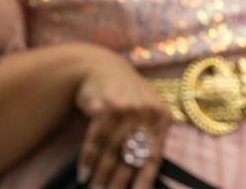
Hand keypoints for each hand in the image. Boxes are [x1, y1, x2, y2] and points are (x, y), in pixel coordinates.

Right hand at [73, 45, 170, 188]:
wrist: (100, 67)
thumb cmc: (124, 93)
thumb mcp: (144, 109)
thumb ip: (147, 135)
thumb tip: (141, 171)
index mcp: (162, 117)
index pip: (154, 157)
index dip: (144, 180)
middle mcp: (147, 113)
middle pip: (131, 158)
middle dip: (118, 182)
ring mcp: (127, 110)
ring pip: (112, 152)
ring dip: (101, 176)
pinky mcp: (107, 107)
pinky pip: (96, 141)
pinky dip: (88, 159)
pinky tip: (83, 173)